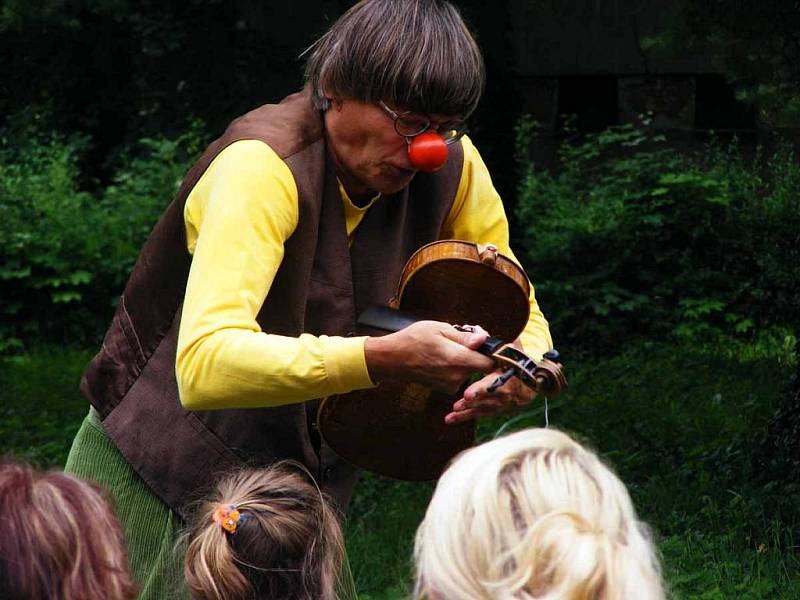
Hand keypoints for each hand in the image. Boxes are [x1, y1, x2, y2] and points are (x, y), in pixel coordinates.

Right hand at [364, 321, 494, 392]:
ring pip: (470, 370)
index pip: (490, 363)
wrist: (392, 360)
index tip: (489, 344)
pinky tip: (442, 357)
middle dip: (477, 352)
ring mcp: (451, 385)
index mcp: (457, 359)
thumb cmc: (413, 340)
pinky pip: (460, 376)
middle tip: (465, 337)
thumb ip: (464, 337)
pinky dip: (456, 366)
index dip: (493, 353)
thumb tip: (484, 339)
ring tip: (449, 346)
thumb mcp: (439, 329)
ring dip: (466, 359)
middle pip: (481, 366)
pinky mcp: (446, 388)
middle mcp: (457, 376)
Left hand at [445, 339, 536, 423]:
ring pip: (482, 408)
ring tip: (454, 411)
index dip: (483, 389)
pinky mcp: (492, 411)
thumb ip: (509, 347)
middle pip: (488, 397)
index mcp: (509, 378)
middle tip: (463, 399)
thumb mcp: (516, 354)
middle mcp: (504, 394)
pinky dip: (463, 418)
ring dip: (467, 410)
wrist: (529, 387)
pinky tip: (449, 419)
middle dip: (475, 399)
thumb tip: (499, 339)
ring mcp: (498, 404)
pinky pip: (477, 415)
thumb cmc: (518, 366)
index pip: (495, 384)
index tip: (468, 393)